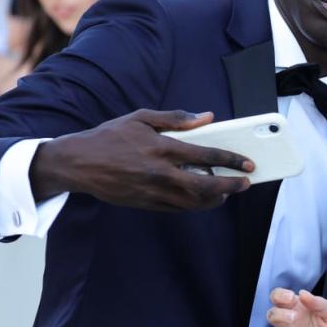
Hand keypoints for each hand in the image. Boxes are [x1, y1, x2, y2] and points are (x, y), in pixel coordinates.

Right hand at [29, 109, 253, 208]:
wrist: (78, 163)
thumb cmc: (110, 136)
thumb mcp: (141, 118)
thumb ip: (176, 118)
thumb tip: (207, 117)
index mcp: (161, 148)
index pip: (205, 156)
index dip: (231, 160)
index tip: (247, 163)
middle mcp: (160, 173)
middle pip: (205, 186)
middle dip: (230, 186)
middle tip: (246, 182)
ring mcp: (153, 192)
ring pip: (193, 203)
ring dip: (216, 199)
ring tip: (228, 191)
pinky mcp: (146, 204)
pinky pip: (178, 208)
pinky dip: (195, 204)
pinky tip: (204, 197)